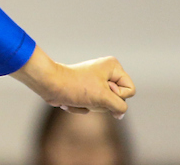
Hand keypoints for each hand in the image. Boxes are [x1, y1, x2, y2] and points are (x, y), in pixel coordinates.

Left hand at [12, 48, 135, 118]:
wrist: (49, 85)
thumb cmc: (76, 87)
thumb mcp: (104, 98)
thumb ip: (119, 107)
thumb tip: (120, 114)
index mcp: (112, 66)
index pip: (130, 90)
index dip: (118, 96)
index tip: (102, 89)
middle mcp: (105, 72)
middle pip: (117, 99)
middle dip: (102, 103)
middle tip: (89, 94)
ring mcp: (95, 81)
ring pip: (104, 105)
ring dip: (91, 106)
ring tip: (79, 98)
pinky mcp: (84, 90)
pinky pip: (91, 106)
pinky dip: (81, 107)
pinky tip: (71, 100)